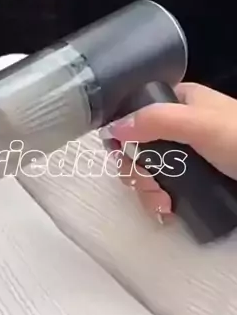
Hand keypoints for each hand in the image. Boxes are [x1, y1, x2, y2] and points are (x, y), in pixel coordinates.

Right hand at [103, 83, 236, 221]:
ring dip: (148, 193)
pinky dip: (160, 202)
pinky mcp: (194, 181)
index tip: (129, 162)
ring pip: (148, 173)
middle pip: (137, 150)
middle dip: (139, 175)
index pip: (135, 116)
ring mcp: (187, 156)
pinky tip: (167, 212)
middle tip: (153, 191)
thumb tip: (114, 130)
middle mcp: (179, 126)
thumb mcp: (200, 124)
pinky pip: (163, 189)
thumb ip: (156, 121)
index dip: (125, 140)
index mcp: (179, 102)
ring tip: (165, 208)